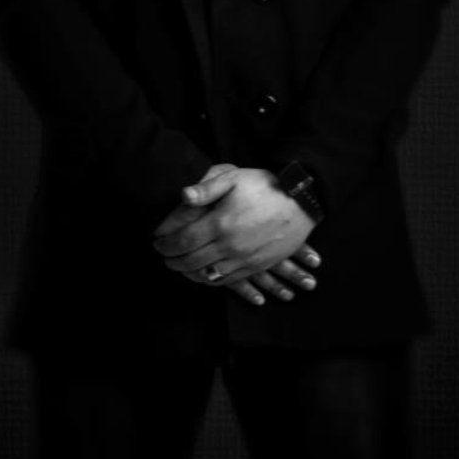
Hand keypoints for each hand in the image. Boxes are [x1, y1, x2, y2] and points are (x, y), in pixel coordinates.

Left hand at [154, 167, 315, 289]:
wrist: (301, 202)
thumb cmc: (265, 186)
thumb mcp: (234, 178)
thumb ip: (206, 188)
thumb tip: (182, 195)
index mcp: (220, 223)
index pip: (183, 240)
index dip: (166, 243)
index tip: (157, 242)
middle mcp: (230, 246)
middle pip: (191, 261)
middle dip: (173, 260)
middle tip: (164, 256)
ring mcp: (244, 259)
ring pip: (208, 274)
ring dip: (189, 273)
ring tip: (180, 266)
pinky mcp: (256, 266)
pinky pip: (228, 281)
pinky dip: (210, 280)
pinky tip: (204, 274)